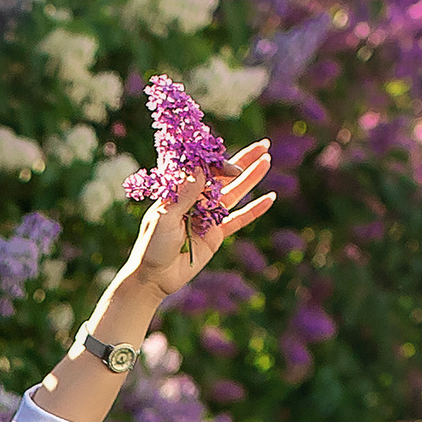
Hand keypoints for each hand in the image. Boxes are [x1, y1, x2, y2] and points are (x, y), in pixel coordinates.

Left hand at [107, 139, 276, 315]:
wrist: (155, 277)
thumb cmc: (152, 245)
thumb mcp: (164, 218)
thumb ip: (183, 195)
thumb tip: (201, 168)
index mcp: (181, 191)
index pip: (205, 170)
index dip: (220, 164)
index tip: (232, 164)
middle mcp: (196, 200)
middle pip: (224, 176)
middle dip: (243, 161)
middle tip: (263, 145)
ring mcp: (208, 216)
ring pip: (235, 193)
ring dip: (251, 178)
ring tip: (267, 161)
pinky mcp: (217, 234)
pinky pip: (240, 219)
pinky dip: (255, 209)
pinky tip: (270, 198)